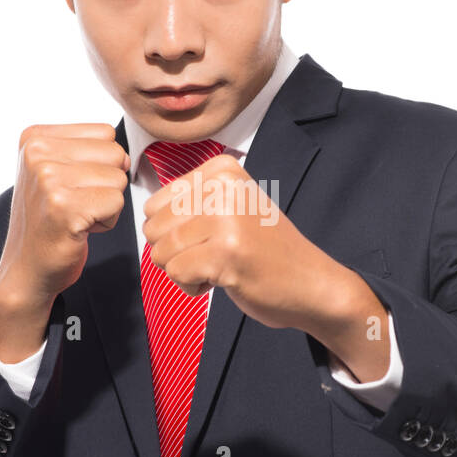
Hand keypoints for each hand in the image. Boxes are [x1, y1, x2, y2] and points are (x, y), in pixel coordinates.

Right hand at [0, 123, 128, 360]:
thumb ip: (88, 150)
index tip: (70, 186)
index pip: (105, 133)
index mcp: (34, 137)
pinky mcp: (63, 207)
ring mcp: (47, 179)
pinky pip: (117, 203)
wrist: (28, 268)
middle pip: (115, 154)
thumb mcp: (55, 170)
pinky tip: (79, 230)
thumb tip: (126, 156)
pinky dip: (107, 222)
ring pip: (119, 179)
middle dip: (106, 184)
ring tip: (76, 216)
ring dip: (107, 204)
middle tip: (75, 205)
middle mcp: (36, 153)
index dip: (99, 165)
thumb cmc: (49, 220)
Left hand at [142, 154, 389, 379]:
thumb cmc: (265, 251)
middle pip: (154, 228)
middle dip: (174, 253)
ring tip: (219, 267)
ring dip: (184, 271)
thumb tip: (145, 214)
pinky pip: (176, 273)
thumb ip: (191, 201)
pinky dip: (192, 286)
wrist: (311, 284)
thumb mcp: (230, 207)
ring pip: (161, 252)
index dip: (173, 232)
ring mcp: (226, 219)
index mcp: (222, 170)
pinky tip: (222, 280)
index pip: (157, 203)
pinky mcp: (226, 253)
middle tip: (212, 256)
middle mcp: (223, 187)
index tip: (209, 237)